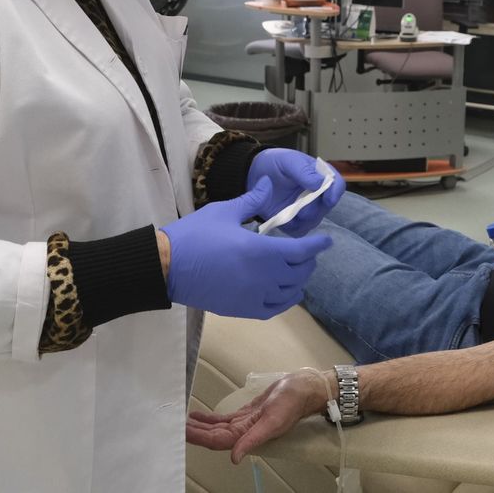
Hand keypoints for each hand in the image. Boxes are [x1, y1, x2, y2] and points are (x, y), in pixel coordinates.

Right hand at [161, 179, 332, 318]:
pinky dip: (285, 301)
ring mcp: (253, 296)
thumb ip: (252, 200)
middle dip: (308, 260)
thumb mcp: (224, 211)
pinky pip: (273, 309)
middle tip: (308, 251)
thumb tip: (268, 183)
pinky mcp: (242, 309)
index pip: (302, 251)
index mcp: (260, 250)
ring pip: (290, 292)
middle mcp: (263, 277)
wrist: (167, 267)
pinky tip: (286, 292)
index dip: (317, 245)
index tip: (326, 240)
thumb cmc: (195, 235)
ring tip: (297, 270)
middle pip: (300, 272)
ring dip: (298, 280)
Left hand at [187, 371, 328, 463]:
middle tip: (176, 426)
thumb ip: (252, 440)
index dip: (200, 438)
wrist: (301, 390)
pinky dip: (210, 419)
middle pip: (214, 436)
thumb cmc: (290, 404)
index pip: (218, 441)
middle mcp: (244, 432)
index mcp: (249, 435)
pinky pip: (224, 419)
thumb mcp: (272, 422)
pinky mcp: (246, 414)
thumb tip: (234, 458)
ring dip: (200, 427)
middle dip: (195, 433)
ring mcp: (244, 423)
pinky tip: (198, 415)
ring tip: (183, 422)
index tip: (184, 433)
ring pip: (217, 428)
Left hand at [246, 149, 345, 235]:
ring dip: (303, 219)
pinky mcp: (294, 222)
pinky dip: (292, 228)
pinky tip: (282, 218)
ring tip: (288, 212)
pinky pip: (299, 231)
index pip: (337, 185)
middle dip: (315, 209)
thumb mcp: (288, 161)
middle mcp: (317, 194)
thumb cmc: (274, 164)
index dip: (335, 193)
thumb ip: (304, 171)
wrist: (254, 175)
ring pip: (314, 221)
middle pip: (327, 207)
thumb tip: (321, 184)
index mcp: (319, 176)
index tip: (328, 199)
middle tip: (300, 207)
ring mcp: (307, 209)